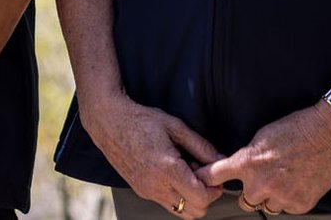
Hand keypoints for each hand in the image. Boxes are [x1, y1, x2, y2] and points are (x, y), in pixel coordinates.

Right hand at [81, 93, 223, 217]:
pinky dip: (177, 195)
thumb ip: (201, 146)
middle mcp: (156, 186)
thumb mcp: (176, 126)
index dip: (214, 187)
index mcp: (167, 168)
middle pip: (195, 211)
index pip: (202, 197)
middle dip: (205, 195)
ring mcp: (147, 191)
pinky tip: (172, 174)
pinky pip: (168, 204)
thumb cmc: (142, 120)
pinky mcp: (141, 192)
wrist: (109, 123)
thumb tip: (221, 160)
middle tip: (200, 173)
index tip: (210, 171)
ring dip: (191, 198)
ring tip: (186, 174)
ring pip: (181, 212)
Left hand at [194, 103, 330, 214]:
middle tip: (265, 178)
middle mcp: (261, 184)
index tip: (199, 181)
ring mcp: (281, 196)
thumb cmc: (296, 129)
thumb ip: (248, 157)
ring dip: (271, 197)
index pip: (214, 176)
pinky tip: (298, 182)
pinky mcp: (300, 204)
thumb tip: (239, 168)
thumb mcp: (262, 136)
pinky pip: (287, 208)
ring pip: (267, 206)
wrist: (329, 133)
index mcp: (247, 163)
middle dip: (252, 191)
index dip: (205, 178)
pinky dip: (290, 199)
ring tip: (285, 179)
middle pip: (245, 200)